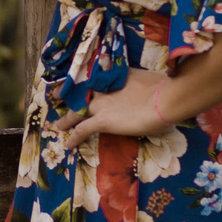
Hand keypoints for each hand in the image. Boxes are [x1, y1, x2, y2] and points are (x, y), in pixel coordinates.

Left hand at [51, 68, 172, 150]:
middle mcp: (105, 89)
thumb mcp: (152, 80)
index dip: (86, 80)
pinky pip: (82, 130)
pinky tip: (67, 144)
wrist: (166, 98)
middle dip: (68, 94)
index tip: (78, 80)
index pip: (96, 77)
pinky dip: (74, 137)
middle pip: (81, 92)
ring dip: (67, 120)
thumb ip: (145, 84)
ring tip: (58, 126)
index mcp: (117, 77)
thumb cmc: (166, 89)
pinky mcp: (102, 121)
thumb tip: (153, 88)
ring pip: (77, 112)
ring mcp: (102, 105)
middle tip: (56, 94)